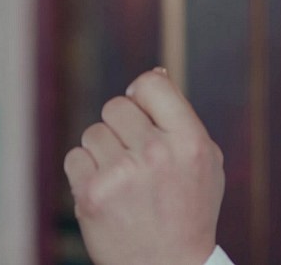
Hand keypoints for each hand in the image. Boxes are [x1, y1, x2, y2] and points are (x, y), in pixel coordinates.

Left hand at [64, 68, 224, 264]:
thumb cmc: (189, 208)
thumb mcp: (205, 160)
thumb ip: (181, 116)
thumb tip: (153, 73)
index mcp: (191, 140)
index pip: (151, 83)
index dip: (142, 93)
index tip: (142, 110)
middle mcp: (157, 153)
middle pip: (117, 105)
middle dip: (122, 126)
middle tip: (135, 155)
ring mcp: (122, 174)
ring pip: (94, 132)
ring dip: (104, 151)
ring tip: (124, 180)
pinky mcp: (91, 194)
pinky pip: (75, 157)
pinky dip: (85, 172)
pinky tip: (107, 192)